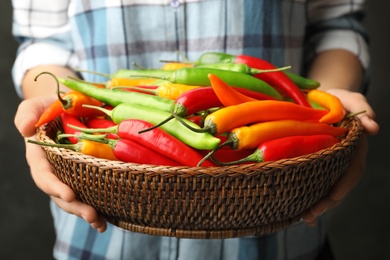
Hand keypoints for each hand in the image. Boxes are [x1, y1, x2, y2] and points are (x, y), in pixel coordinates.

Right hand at [14, 96, 106, 231]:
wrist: (69, 106)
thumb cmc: (50, 106)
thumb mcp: (35, 105)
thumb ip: (27, 114)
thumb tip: (25, 129)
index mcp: (40, 157)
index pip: (44, 175)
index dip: (54, 186)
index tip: (69, 194)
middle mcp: (56, 170)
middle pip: (61, 193)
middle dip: (75, 206)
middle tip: (91, 215)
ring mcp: (71, 174)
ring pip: (76, 197)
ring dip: (87, 212)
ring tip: (100, 223)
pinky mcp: (87, 173)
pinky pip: (91, 191)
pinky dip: (100, 204)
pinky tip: (110, 217)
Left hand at [301, 89, 379, 225]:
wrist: (314, 97)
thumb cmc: (333, 97)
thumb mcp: (347, 97)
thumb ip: (361, 107)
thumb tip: (373, 127)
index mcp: (351, 145)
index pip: (352, 168)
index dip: (345, 182)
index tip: (334, 196)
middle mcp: (340, 157)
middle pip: (337, 183)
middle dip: (326, 201)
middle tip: (311, 214)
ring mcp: (326, 161)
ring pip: (324, 185)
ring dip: (316, 203)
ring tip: (304, 217)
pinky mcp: (311, 161)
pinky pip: (310, 179)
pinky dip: (304, 194)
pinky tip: (295, 208)